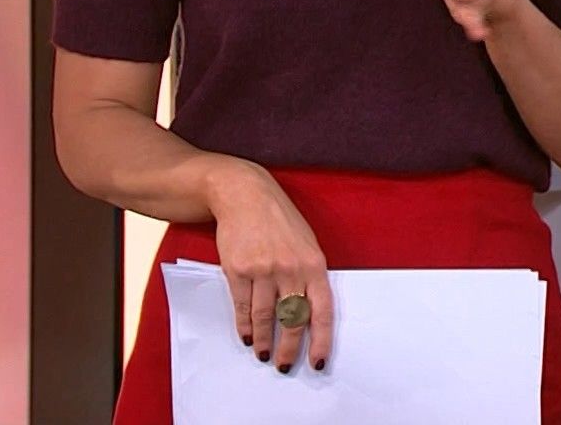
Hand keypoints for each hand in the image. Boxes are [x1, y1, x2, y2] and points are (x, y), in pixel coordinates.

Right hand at [207, 160, 335, 371]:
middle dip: (290, 348)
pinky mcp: (238, 270)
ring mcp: (264, 270)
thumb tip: (309, 313)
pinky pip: (243, 307)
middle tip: (286, 365)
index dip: (321, 340)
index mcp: (314, 264)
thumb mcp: (307, 243)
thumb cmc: (279, 220)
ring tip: (264, 355)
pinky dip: (244, 326)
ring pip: (266, 318)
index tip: (318, 361)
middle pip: (293, 320)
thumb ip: (309, 275)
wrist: (245, 196)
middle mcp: (291, 269)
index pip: (322, 311)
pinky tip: (247, 337)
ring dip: (264, 341)